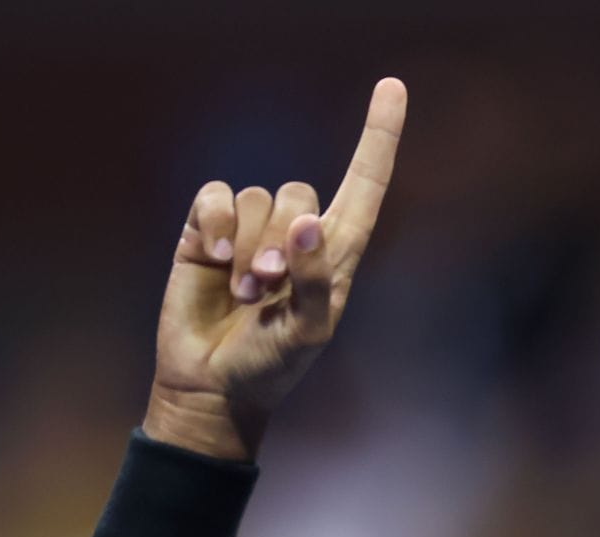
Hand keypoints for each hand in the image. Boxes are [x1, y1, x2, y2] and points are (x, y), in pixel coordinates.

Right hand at [145, 78, 406, 459]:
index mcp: (336, 254)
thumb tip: (307, 221)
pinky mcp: (207, 232)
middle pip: (299, 192)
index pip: (365, 185)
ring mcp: (250, 230)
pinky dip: (216, 225)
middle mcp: (296, 234)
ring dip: (248, 247)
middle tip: (269, 289)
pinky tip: (215, 262)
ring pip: (256, 198)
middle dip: (282, 242)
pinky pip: (216, 196)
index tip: (392, 87)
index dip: (379, 137)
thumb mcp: (309, 334)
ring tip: (244, 294)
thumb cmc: (272, 367)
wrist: (213, 386)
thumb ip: (316, 280)